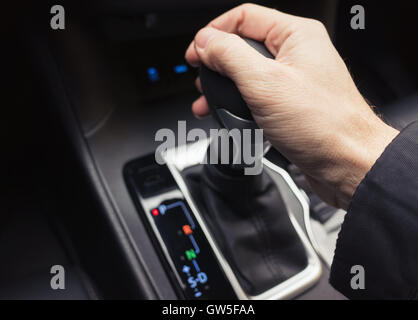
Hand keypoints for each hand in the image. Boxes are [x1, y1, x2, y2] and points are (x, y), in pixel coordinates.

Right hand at [185, 3, 398, 208]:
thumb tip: (206, 42)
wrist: (347, 164)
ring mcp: (294, 80)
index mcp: (296, 36)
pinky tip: (226, 114)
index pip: (243, 18)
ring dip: (223, 86)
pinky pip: (257, 95)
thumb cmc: (322, 125)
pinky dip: (238, 103)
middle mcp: (296, 54)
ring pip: (247, 73)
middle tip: (201, 78)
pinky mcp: (290, 104)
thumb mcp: (265, 84)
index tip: (196, 53)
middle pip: (243, 45)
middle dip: (216, 63)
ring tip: (206, 101)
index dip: (213, 33)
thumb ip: (229, 56)